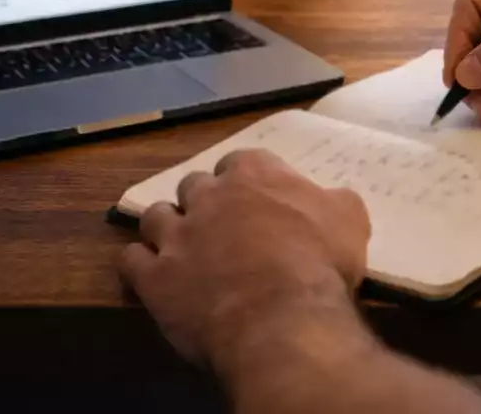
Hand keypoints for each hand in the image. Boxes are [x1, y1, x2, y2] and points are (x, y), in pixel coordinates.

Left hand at [118, 149, 368, 370]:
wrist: (282, 320)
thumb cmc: (321, 264)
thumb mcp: (349, 221)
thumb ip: (335, 201)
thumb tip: (329, 198)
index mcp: (255, 175)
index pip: (241, 160)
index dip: (246, 180)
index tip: (255, 199)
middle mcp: (209, 197)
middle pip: (193, 185)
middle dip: (203, 201)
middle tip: (220, 226)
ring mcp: (176, 236)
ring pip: (155, 217)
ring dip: (166, 228)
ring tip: (180, 248)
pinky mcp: (153, 277)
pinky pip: (131, 260)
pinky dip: (140, 265)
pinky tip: (152, 276)